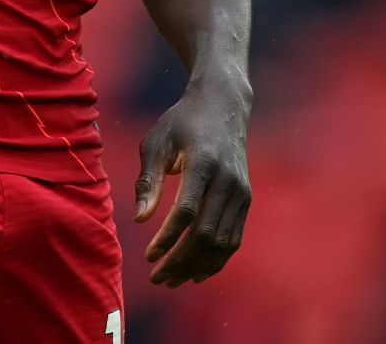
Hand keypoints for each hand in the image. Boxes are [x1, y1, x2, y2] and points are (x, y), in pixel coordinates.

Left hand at [134, 81, 250, 286]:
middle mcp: (227, 180)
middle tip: (157, 277)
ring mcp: (241, 191)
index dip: (167, 237)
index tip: (148, 255)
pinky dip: (216, 260)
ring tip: (172, 280)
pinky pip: (233, 238)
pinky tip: (196, 272)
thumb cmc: (182, 122)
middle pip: (205, 233)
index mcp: (203, 163)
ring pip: (221, 241)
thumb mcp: (156, 141)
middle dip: (180, 260)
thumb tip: (139, 219)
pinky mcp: (246, 199)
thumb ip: (148, 180)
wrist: (223, 104)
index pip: (186, 211)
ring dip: (196, 266)